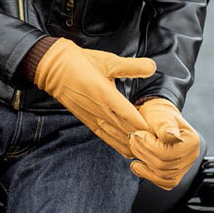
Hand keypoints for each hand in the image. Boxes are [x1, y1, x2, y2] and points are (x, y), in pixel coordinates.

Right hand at [33, 38, 156, 157]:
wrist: (54, 68)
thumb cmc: (82, 62)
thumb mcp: (108, 61)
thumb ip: (131, 66)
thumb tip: (152, 65)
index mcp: (105, 93)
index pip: (129, 114)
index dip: (143, 125)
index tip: (159, 132)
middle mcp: (99, 109)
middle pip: (124, 129)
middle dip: (141, 138)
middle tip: (159, 145)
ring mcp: (92, 117)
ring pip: (115, 136)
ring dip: (131, 144)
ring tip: (147, 152)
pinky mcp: (87, 120)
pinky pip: (104, 136)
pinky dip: (117, 145)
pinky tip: (127, 152)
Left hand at [128, 98, 200, 189]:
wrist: (157, 120)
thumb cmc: (158, 115)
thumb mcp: (160, 115)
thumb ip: (165, 125)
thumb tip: (172, 136)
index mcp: (191, 140)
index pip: (167, 153)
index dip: (148, 145)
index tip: (138, 133)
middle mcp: (191, 156)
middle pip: (164, 165)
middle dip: (144, 153)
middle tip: (132, 139)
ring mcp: (184, 167)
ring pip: (162, 175)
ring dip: (144, 162)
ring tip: (134, 148)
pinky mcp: (175, 174)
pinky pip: (162, 182)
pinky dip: (148, 175)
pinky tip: (137, 165)